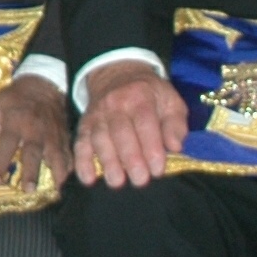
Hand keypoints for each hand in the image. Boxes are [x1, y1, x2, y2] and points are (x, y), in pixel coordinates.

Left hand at [0, 75, 68, 193]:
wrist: (41, 86)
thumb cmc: (10, 101)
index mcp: (14, 122)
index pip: (6, 144)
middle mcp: (35, 130)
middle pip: (33, 152)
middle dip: (31, 171)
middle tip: (28, 190)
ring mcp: (52, 134)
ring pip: (56, 154)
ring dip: (57, 173)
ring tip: (57, 190)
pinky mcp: (64, 138)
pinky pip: (70, 153)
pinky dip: (71, 167)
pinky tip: (69, 181)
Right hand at [74, 61, 185, 188]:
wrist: (118, 75)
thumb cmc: (150, 95)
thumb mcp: (170, 101)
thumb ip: (176, 124)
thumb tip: (175, 146)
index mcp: (140, 98)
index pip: (145, 123)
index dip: (151, 147)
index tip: (157, 170)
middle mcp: (116, 105)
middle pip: (121, 133)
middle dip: (130, 158)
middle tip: (140, 181)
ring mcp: (97, 115)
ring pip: (100, 139)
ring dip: (107, 161)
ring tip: (116, 182)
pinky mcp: (84, 125)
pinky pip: (80, 143)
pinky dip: (81, 161)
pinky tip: (87, 178)